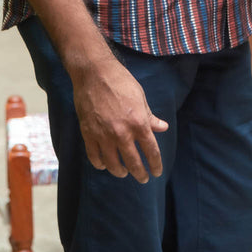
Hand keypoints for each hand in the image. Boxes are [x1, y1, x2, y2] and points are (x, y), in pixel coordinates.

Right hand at [71, 54, 168, 183]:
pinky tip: (104, 165)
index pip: (151, 152)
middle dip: (140, 174)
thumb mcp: (140, 97)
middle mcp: (122, 133)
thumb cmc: (121, 82)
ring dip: (120, 171)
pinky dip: (100, 164)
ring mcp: (104, 135)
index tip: (157, 172)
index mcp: (139, 123)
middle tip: (143, 178)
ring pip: (113, 164)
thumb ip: (150, 116)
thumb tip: (163, 127)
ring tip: (123, 172)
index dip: (156, 164)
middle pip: (133, 163)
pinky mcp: (88, 133)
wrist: (94, 73)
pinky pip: (95, 156)